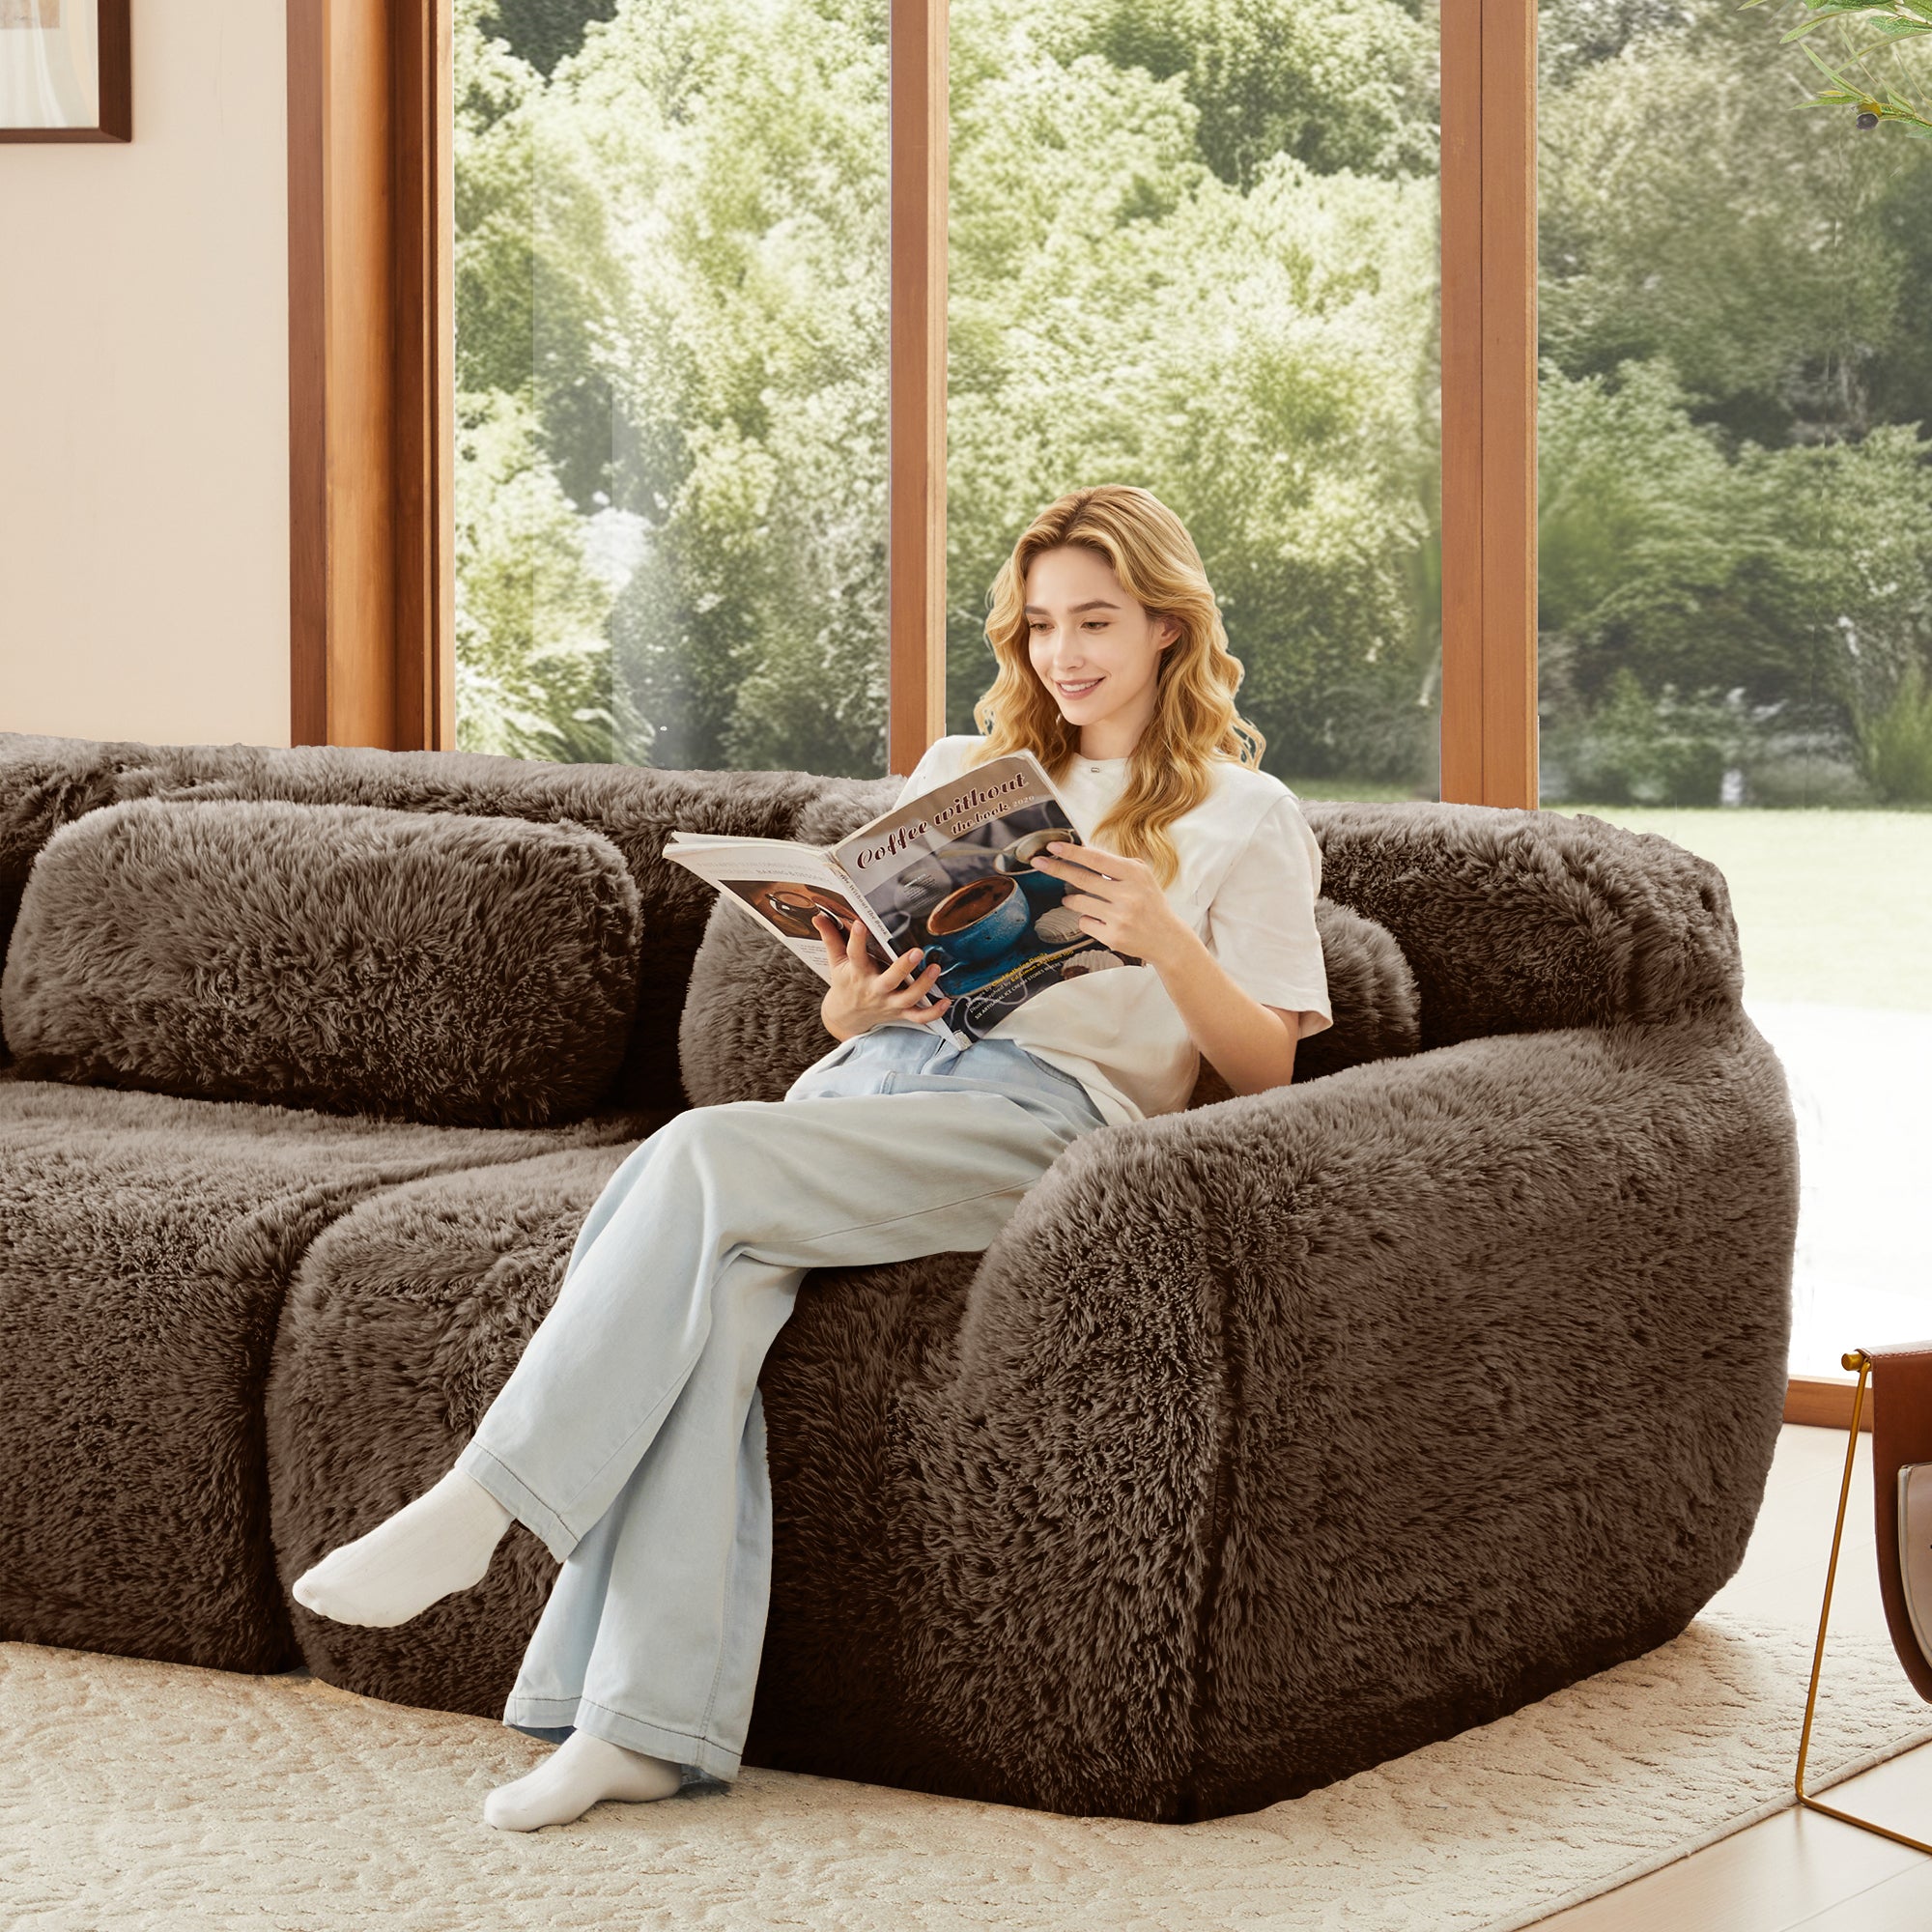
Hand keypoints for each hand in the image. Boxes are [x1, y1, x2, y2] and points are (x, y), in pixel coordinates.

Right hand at [812, 911, 950, 1039]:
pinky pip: (919, 1017)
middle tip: (916, 952)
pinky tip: (946, 1001)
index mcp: (857, 973)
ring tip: (935, 968)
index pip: (854, 955)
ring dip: (924, 985)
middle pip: (889, 981)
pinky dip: (933, 1012)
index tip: (860, 924)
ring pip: (908, 998)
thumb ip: (831, 938)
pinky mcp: (900, 1013)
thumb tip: (818, 917)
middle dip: (902, 968)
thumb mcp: (835, 962)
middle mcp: (874, 989)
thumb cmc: (845, 983)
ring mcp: (889, 1003)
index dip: (856, 940)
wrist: (846, 1016)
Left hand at [1027, 840, 1195, 968]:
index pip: (1097, 860)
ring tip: (1077, 898)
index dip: (1072, 852)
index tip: (1053, 846)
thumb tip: (1082, 852)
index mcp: (1135, 874)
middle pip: (1082, 878)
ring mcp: (1120, 917)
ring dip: (1071, 899)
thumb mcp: (1141, 878)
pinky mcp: (1112, 936)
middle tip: (1037, 862)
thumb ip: (1116, 865)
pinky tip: (1101, 920)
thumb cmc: (1150, 904)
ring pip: (1078, 902)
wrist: (1167, 939)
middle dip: (1056, 869)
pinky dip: (1087, 919)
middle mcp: (1128, 895)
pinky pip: (1084, 922)